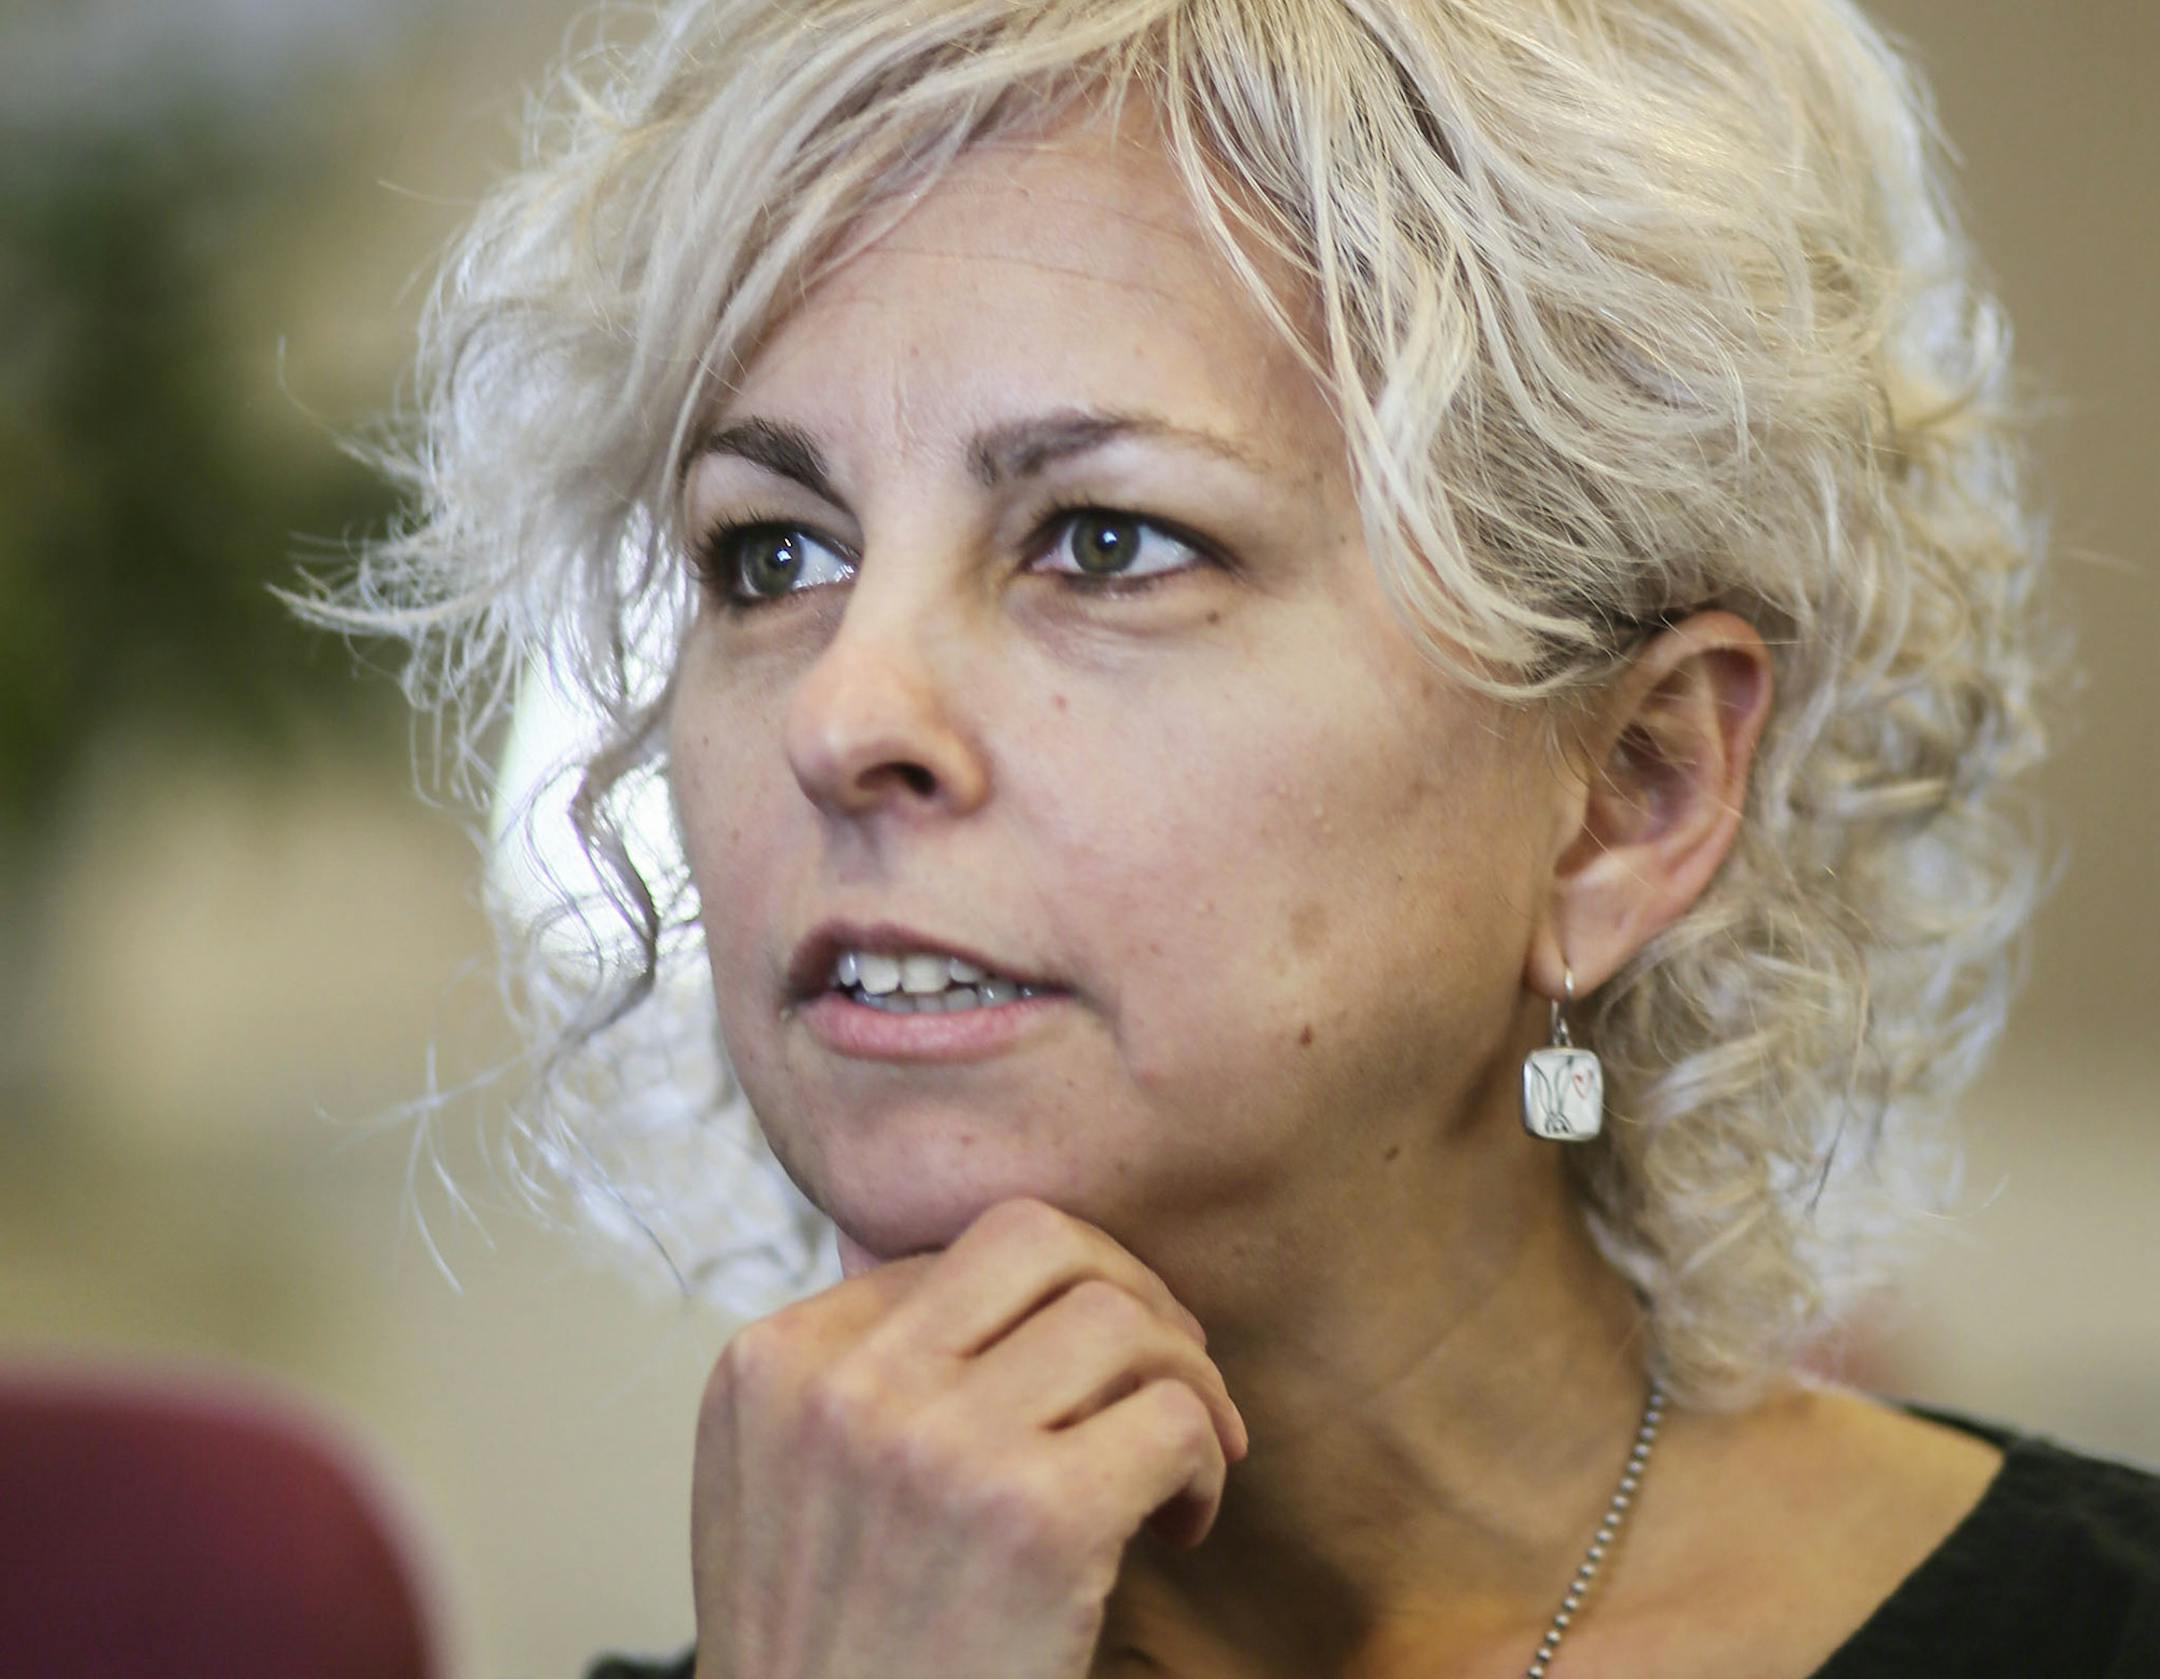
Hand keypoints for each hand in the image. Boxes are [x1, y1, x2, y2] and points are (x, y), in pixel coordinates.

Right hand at [689, 1196, 1248, 1678]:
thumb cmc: (829, 1664)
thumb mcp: (775, 1495)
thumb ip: (849, 1380)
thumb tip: (973, 1280)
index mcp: (772, 1367)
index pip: (949, 1252)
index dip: (1037, 1307)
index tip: (1074, 1379)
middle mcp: (843, 1388)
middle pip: (1037, 1237)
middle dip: (1126, 1290)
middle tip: (1159, 1373)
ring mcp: (936, 1447)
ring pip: (1119, 1316)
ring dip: (1181, 1381)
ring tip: (1175, 1465)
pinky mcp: (1036, 1519)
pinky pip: (1175, 1419)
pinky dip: (1205, 1466)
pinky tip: (1178, 1529)